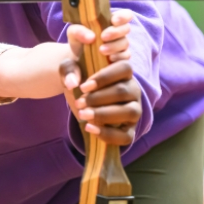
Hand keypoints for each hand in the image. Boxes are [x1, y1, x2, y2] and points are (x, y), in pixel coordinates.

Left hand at [60, 10, 140, 145]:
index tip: (84, 86)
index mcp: (123, 72)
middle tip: (79, 102)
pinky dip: (108, 134)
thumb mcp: (70, 71)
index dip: (106, 76)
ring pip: (130, 112)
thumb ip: (68, 70)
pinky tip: (89, 128)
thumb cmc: (80, 83)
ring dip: (105, 114)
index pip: (125, 68)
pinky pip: (126, 136)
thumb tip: (72, 82)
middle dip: (99, 98)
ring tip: (83, 115)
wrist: (81, 103)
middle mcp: (133, 90)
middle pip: (124, 91)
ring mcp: (134, 111)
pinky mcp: (130, 131)